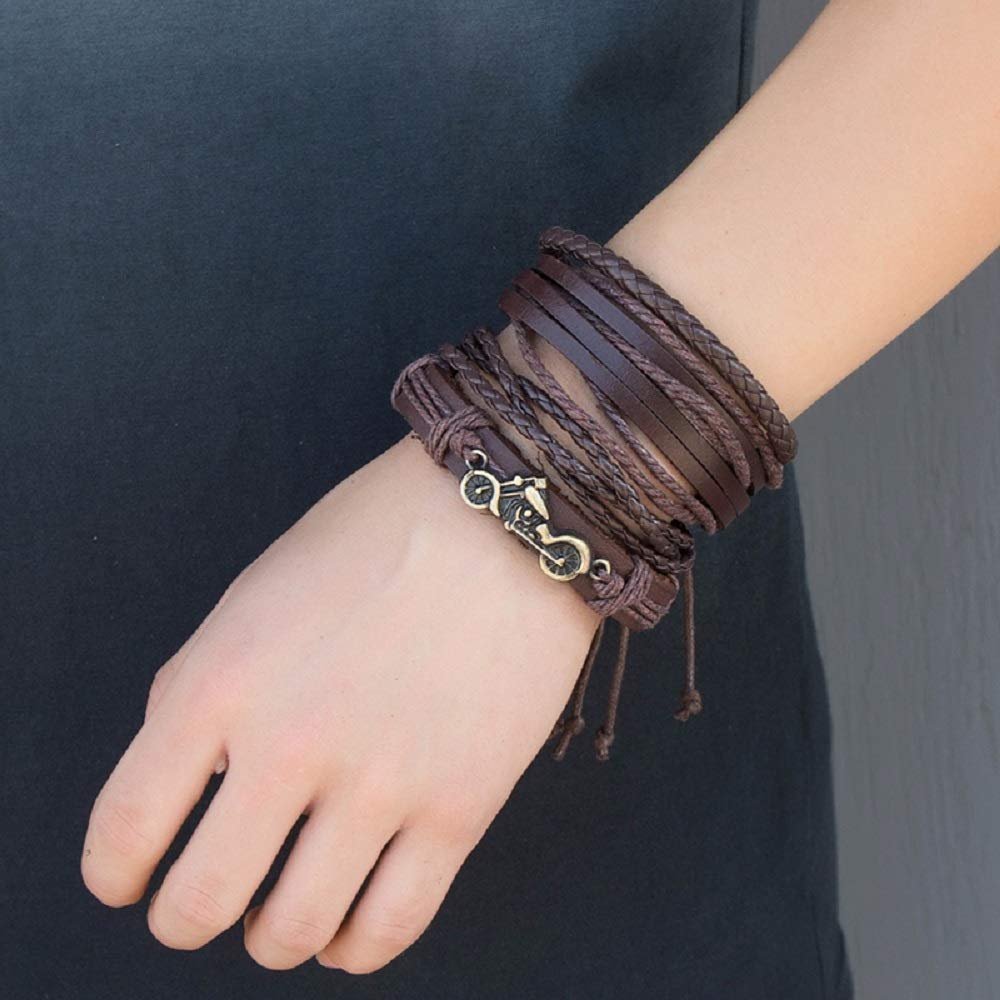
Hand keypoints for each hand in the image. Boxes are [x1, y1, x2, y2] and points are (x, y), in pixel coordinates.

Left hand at [81, 433, 597, 972]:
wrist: (504, 517)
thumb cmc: (375, 538)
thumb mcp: (255, 592)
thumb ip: (200, 685)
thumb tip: (184, 781)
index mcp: (221, 682)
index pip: (125, 829)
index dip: (116, 872)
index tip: (129, 879)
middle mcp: (290, 746)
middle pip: (202, 903)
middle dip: (187, 920)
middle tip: (201, 906)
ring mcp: (381, 784)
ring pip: (294, 933)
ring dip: (270, 939)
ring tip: (278, 912)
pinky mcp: (460, 808)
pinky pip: (390, 928)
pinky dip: (352, 948)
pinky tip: (345, 928)